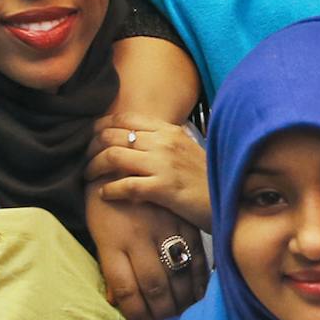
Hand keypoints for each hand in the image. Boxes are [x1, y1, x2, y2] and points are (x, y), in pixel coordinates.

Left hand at [86, 113, 211, 230]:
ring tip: (88, 177)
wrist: (234, 200)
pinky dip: (108, 190)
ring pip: (112, 156)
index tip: (91, 139)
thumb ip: (167, 143)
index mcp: (169, 131)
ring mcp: (163, 164)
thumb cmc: (211, 180)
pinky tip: (103, 195)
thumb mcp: (190, 151)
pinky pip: (125, 185)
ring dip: (93, 167)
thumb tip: (144, 140)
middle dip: (90, 147)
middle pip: (111, 135)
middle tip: (84, 160)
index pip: (124, 119)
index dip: (100, 127)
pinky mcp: (163, 188)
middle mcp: (163, 142)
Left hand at [86, 185, 207, 319]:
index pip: (125, 292)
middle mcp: (138, 237)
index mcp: (112, 243)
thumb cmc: (103, 201)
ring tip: (180, 312)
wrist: (118, 157)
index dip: (136, 316)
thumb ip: (109, 266)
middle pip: (153, 288)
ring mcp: (162, 227)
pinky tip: (198, 293)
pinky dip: (199, 279)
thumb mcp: (97, 232)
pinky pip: (194, 255)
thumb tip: (116, 300)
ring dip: (180, 301)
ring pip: (176, 275)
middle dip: (161, 313)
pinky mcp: (181, 218)